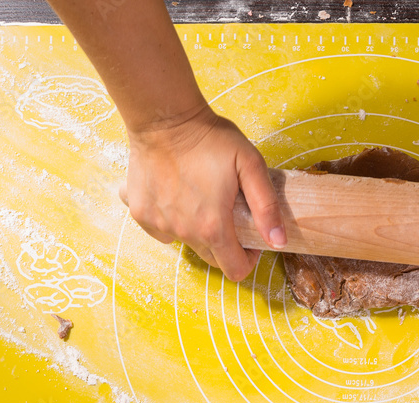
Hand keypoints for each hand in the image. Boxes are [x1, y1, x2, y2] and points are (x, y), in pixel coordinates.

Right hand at [120, 107, 283, 280]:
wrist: (164, 117)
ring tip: (202, 198)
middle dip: (225, 245)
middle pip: (210, 258)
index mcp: (213, 227)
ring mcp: (158, 223)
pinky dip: (170, 219)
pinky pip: (160, 230)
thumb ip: (267, 207)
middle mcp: (183, 232)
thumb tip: (278, 241)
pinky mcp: (140, 212)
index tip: (250, 239)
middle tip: (228, 213)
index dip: (248, 259)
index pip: (234, 269)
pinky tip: (176, 195)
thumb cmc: (210, 138)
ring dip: (197, 230)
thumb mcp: (251, 165)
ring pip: (185, 242)